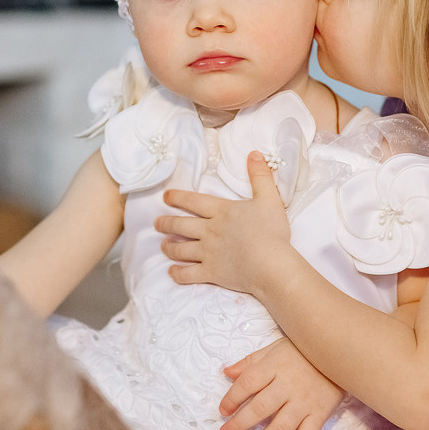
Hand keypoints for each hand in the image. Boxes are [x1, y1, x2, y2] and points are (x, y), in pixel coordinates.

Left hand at [156, 151, 291, 294]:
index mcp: (221, 211)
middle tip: (157, 223)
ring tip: (163, 245)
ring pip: (180, 249)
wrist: (271, 265)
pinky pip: (188, 275)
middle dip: (166, 223)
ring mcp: (208, 253)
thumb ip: (260, 176)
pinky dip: (178, 273)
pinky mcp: (211, 273)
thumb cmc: (271, 232)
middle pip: (180, 225)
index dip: (177, 197)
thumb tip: (254, 154)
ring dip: (169, 246)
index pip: (193, 201)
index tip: (166, 196)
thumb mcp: (269, 198)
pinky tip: (172, 271)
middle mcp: (209, 230)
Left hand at [219, 337, 343, 429]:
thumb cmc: (303, 350)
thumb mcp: (274, 348)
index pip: (247, 383)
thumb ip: (250, 362)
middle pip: (260, 408)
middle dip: (239, 424)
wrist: (339, 351)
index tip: (223, 410)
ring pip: (281, 426)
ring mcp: (305, 401)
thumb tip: (227, 373)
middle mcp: (288, 385)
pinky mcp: (320, 412)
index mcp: (274, 366)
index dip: (232, 398)